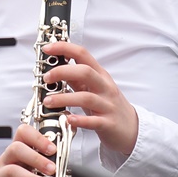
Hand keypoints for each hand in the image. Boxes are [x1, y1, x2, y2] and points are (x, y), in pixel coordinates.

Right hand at [0, 124, 58, 176]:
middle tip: (52, 169)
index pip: (23, 133)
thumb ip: (43, 160)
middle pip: (16, 148)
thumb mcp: (27, 166)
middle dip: (36, 158)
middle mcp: (7, 160)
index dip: (38, 138)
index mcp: (16, 150)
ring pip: (12, 171)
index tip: (53, 149)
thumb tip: (65, 157)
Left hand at [40, 41, 138, 157]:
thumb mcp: (94, 88)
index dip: (64, 48)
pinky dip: (79, 120)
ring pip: (86, 98)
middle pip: (85, 72)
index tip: (47, 48)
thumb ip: (76, 79)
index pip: (83, 54)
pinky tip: (68, 119)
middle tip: (46, 78)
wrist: (131, 128)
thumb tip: (55, 68)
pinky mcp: (108, 124)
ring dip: (64, 98)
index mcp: (100, 75)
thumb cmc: (108, 106)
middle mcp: (105, 87)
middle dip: (62, 71)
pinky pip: (93, 121)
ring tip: (48, 101)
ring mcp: (108, 105)